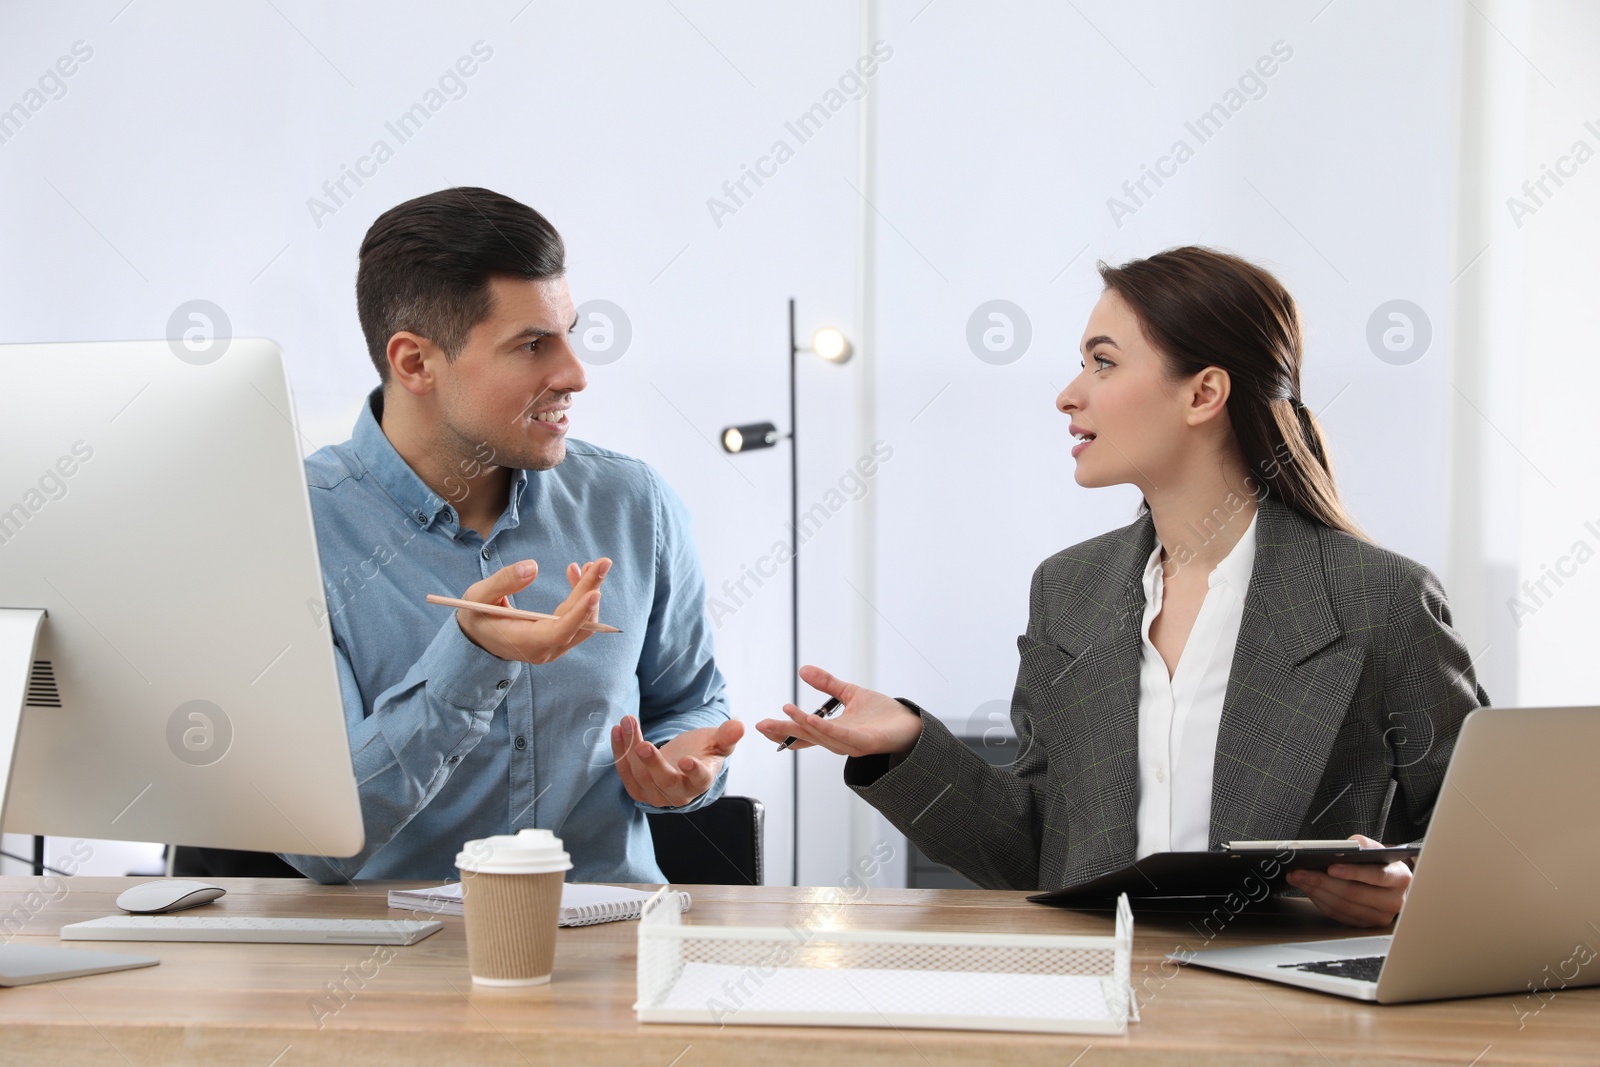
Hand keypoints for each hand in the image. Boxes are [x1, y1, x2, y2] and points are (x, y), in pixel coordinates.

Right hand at [456, 557, 611, 664]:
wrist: (476, 639)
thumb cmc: (476, 616)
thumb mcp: (479, 596)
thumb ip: (504, 582)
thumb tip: (532, 567)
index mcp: (524, 641)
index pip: (558, 632)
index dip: (578, 614)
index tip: (595, 592)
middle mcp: (544, 649)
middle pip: (577, 623)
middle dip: (591, 590)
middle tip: (603, 563)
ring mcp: (553, 646)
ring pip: (583, 622)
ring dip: (589, 592)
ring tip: (592, 565)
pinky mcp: (557, 639)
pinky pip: (577, 619)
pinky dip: (580, 597)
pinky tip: (576, 572)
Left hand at [610, 714, 743, 807]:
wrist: (681, 764)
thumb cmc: (703, 751)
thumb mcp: (717, 741)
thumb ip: (727, 735)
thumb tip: (740, 725)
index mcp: (701, 782)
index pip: (699, 779)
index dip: (694, 771)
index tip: (688, 760)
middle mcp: (678, 793)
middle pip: (664, 780)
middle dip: (652, 762)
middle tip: (642, 744)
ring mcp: (656, 795)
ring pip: (640, 775)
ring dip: (631, 747)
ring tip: (628, 721)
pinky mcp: (638, 790)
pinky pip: (625, 773)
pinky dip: (619, 752)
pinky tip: (618, 730)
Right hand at [753, 664, 923, 758]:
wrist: (911, 724)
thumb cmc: (882, 715)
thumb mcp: (850, 694)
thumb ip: (827, 684)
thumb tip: (803, 670)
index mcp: (833, 731)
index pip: (804, 733)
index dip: (784, 731)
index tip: (763, 726)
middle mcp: (838, 740)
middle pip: (807, 736)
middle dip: (783, 731)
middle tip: (761, 725)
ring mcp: (851, 743)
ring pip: (821, 736)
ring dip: (803, 725)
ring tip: (787, 713)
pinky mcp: (865, 742)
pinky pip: (842, 735)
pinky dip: (825, 729)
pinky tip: (813, 720)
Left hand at [1284, 834, 1412, 926]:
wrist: (1390, 881)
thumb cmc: (1380, 863)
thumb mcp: (1376, 849)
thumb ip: (1361, 845)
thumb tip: (1339, 849)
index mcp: (1400, 878)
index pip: (1376, 876)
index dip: (1352, 872)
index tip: (1330, 867)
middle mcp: (1394, 901)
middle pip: (1354, 893)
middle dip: (1322, 881)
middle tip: (1299, 872)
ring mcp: (1380, 916)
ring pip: (1343, 906)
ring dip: (1316, 891)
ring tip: (1298, 879)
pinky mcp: (1366, 925)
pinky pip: (1339, 915)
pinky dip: (1320, 901)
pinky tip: (1309, 889)